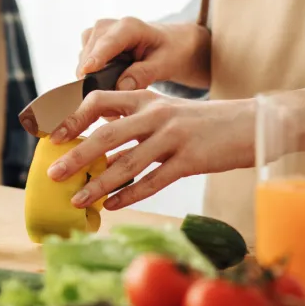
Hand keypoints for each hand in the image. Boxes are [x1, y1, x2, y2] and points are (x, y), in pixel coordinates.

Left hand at [46, 90, 255, 209]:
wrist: (251, 124)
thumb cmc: (203, 123)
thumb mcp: (167, 112)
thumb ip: (135, 122)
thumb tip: (98, 143)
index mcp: (146, 99)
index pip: (100, 100)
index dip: (74, 117)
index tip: (55, 136)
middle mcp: (157, 115)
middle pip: (106, 135)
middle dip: (76, 156)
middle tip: (54, 174)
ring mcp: (174, 137)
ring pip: (127, 164)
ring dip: (99, 185)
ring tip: (78, 200)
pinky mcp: (191, 160)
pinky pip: (153, 181)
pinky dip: (130, 195)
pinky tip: (113, 206)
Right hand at [78, 17, 209, 90]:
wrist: (169, 43)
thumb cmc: (170, 51)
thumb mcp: (165, 64)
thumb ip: (144, 74)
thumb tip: (120, 87)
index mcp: (130, 27)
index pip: (108, 43)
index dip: (95, 58)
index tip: (85, 72)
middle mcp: (108, 26)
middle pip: (90, 55)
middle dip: (94, 80)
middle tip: (109, 110)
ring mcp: (96, 34)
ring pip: (83, 61)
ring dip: (91, 80)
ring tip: (112, 97)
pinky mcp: (90, 44)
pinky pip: (83, 64)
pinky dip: (91, 77)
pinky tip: (108, 85)